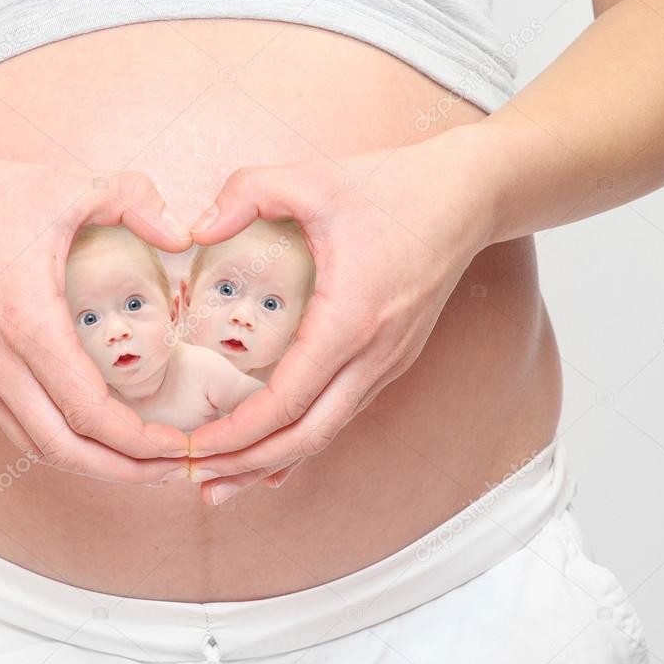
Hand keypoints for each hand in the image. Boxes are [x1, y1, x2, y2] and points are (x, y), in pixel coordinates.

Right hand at [0, 132, 193, 483]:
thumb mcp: (66, 186)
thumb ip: (134, 199)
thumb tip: (183, 236)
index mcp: (25, 323)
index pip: (87, 410)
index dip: (138, 439)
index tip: (178, 443)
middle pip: (64, 449)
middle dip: (125, 470)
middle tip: (173, 469)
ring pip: (38, 446)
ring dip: (93, 464)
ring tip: (142, 462)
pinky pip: (18, 427)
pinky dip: (62, 443)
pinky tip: (96, 436)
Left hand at [184, 127, 497, 503]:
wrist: (469, 196)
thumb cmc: (395, 187)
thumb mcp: (312, 178)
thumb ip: (246, 192)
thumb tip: (194, 231)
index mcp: (351, 320)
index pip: (287, 401)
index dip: (238, 433)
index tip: (194, 447)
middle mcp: (373, 356)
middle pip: (306, 436)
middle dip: (248, 465)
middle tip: (198, 483)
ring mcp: (386, 364)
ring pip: (325, 433)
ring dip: (273, 463)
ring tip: (223, 485)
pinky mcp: (389, 360)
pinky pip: (340, 414)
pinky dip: (302, 442)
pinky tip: (274, 464)